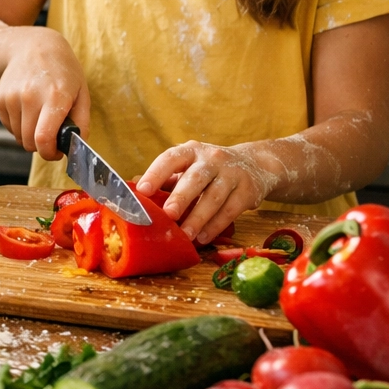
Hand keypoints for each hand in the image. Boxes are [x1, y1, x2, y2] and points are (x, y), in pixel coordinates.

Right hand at [0, 27, 89, 160]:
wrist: (32, 47)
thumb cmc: (62, 71)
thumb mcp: (82, 92)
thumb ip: (82, 122)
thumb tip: (75, 146)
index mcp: (54, 97)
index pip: (43, 138)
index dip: (49, 153)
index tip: (56, 152)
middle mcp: (30, 97)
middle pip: (29, 142)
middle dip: (41, 146)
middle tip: (51, 136)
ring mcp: (12, 97)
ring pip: (18, 136)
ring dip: (29, 135)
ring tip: (40, 118)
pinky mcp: (0, 98)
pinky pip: (9, 127)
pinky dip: (19, 126)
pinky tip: (28, 111)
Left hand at [135, 141, 276, 241]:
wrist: (256, 164)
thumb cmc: (209, 168)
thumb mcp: (188, 166)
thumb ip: (165, 177)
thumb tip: (132, 188)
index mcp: (190, 151)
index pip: (171, 159)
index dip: (156, 173)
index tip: (142, 190)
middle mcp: (212, 159)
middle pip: (196, 179)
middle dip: (181, 197)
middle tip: (168, 215)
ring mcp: (232, 174)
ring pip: (214, 197)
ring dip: (198, 218)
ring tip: (185, 235)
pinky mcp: (247, 190)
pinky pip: (230, 210)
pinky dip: (216, 225)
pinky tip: (203, 237)